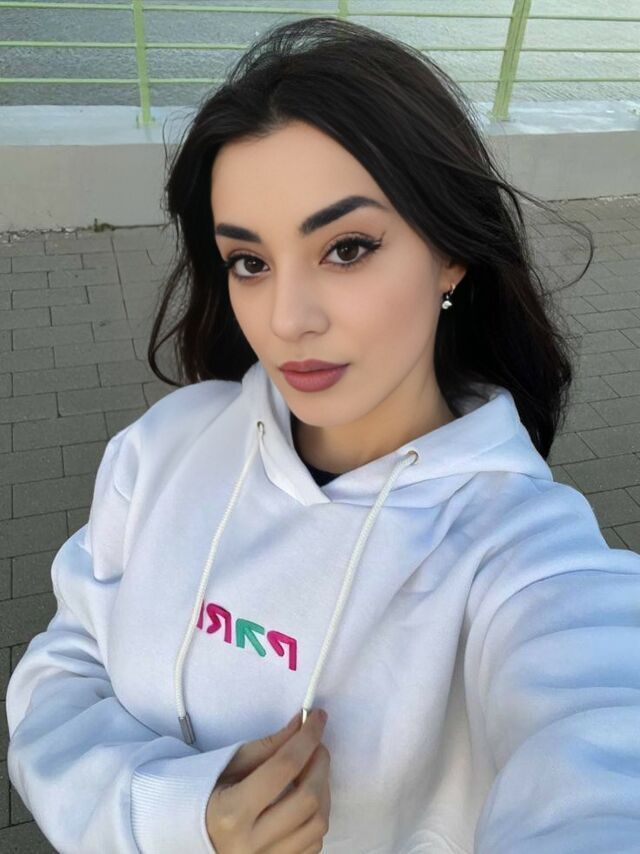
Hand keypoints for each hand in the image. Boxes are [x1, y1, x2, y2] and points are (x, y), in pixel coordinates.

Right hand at [206, 708, 330, 852]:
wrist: (196, 833)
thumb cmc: (211, 793)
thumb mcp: (232, 763)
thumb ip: (270, 745)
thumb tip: (302, 725)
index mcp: (232, 812)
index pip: (284, 768)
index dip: (306, 738)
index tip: (317, 717)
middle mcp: (251, 843)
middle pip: (308, 799)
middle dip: (320, 764)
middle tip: (316, 745)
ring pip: (317, 824)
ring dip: (323, 790)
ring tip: (313, 771)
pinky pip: (314, 843)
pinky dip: (317, 815)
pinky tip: (306, 798)